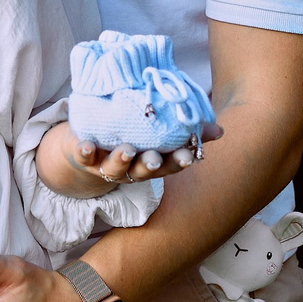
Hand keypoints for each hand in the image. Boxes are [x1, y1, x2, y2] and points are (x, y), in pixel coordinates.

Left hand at [35, 118, 219, 197]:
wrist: (87, 148)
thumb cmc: (131, 139)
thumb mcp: (159, 136)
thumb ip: (188, 132)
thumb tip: (219, 130)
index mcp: (151, 162)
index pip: (169, 165)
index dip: (178, 162)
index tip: (188, 157)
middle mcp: (131, 168)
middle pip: (141, 170)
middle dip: (149, 164)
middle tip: (154, 157)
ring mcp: (106, 164)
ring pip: (115, 168)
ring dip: (120, 160)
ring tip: (125, 150)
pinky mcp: (85, 156)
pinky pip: (83, 156)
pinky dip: (84, 151)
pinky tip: (85, 145)